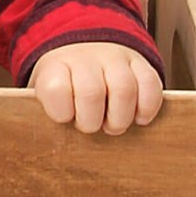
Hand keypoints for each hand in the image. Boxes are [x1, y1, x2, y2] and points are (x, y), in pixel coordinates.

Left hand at [31, 41, 162, 137]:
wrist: (81, 53)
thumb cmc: (64, 87)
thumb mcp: (45, 98)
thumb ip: (47, 116)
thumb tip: (52, 143)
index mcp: (55, 68)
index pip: (56, 89)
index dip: (62, 112)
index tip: (65, 118)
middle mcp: (85, 59)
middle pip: (91, 92)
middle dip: (92, 121)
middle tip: (92, 127)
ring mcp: (114, 58)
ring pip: (124, 88)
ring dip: (120, 118)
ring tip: (113, 125)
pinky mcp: (139, 63)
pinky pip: (150, 84)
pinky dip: (147, 108)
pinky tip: (138, 118)